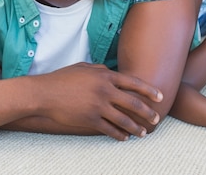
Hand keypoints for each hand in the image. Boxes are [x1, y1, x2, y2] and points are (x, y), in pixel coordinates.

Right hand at [32, 62, 162, 140]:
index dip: (148, 90)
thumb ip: (100, 69)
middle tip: (156, 119)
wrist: (44, 93)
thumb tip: (110, 70)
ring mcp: (98, 106)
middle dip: (147, 112)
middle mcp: (105, 90)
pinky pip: (109, 129)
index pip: (133, 82)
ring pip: (124, 120)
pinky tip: (124, 138)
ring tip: (143, 133)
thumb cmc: (62, 78)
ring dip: (136, 128)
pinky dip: (119, 135)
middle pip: (133, 103)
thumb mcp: (83, 67)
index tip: (160, 96)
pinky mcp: (90, 120)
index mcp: (105, 75)